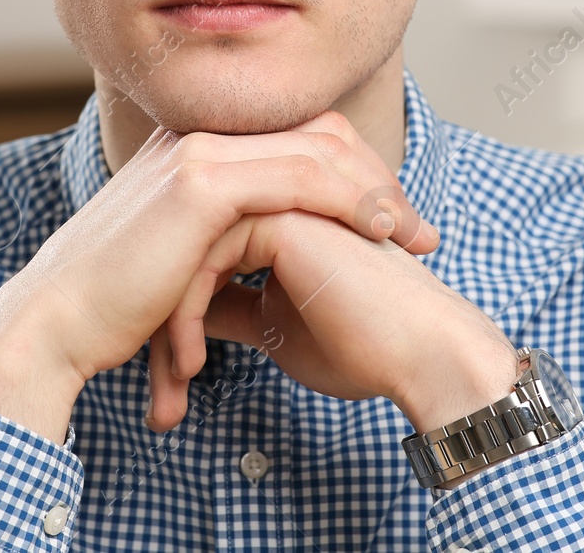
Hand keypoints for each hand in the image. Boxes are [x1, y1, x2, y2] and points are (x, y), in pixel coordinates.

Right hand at [0, 121, 438, 441]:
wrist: (54, 323)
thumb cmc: (112, 307)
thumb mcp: (179, 263)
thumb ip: (219, 248)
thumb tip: (259, 271)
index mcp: (192, 149)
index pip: (296, 138)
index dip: (355, 174)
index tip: (392, 223)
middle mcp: (197, 137)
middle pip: (318, 134)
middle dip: (379, 180)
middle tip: (420, 229)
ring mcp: (198, 153)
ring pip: (317, 152)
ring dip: (377, 194)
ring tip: (411, 238)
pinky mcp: (200, 184)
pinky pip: (298, 179)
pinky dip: (348, 202)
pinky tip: (377, 234)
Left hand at [153, 114, 518, 433]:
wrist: (423, 354)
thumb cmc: (365, 344)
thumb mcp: (276, 324)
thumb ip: (233, 302)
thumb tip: (191, 311)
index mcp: (276, 209)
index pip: (196, 252)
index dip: (176, 315)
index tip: (169, 378)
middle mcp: (275, 191)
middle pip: (183, 250)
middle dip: (162, 324)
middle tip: (160, 392)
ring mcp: (280, 193)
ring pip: (184, 254)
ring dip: (169, 328)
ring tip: (172, 391)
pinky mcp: (283, 212)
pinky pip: (203, 260)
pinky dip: (187, 318)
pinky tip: (193, 366)